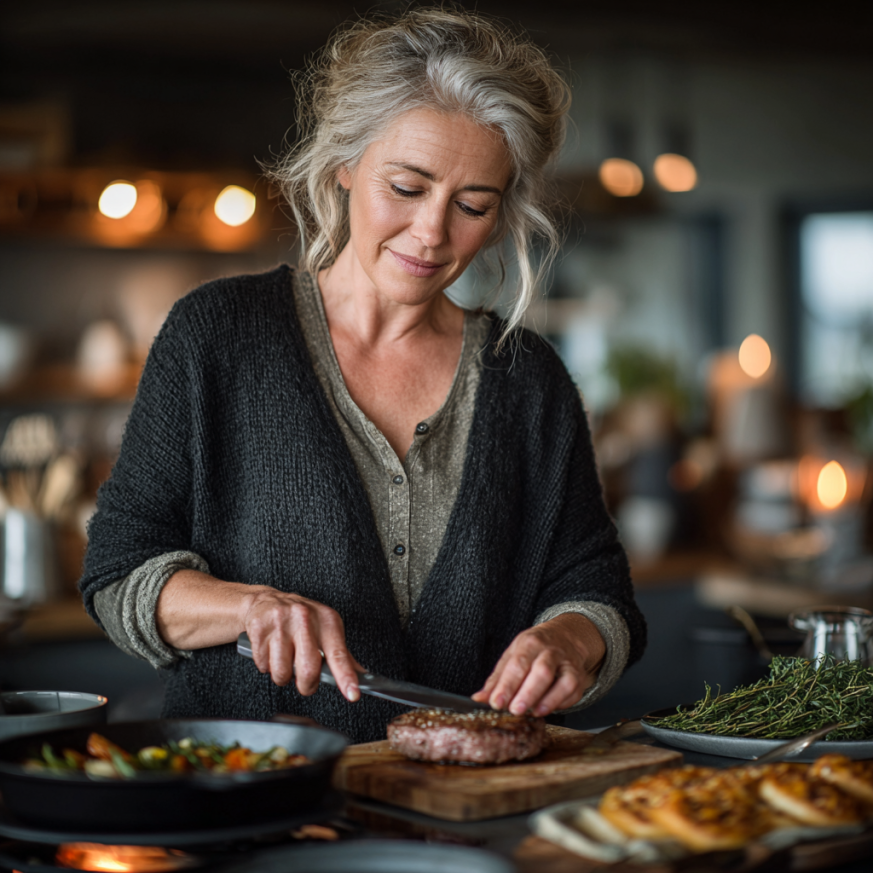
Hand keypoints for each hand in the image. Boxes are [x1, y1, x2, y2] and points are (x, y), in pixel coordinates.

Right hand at [243, 587, 364, 701]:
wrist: (266, 601)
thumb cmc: (300, 620)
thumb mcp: (325, 630)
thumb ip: (342, 655)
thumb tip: (361, 676)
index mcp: (327, 620)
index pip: (339, 654)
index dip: (346, 676)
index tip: (353, 694)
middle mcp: (305, 618)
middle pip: (308, 670)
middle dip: (306, 685)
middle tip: (305, 680)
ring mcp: (281, 622)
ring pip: (282, 673)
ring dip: (282, 676)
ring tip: (284, 660)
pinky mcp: (260, 628)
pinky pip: (263, 665)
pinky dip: (266, 665)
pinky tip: (270, 650)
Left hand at [471, 613, 605, 715]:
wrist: (565, 636)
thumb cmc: (533, 649)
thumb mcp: (512, 655)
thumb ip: (496, 679)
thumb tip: (479, 699)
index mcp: (529, 643)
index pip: (517, 664)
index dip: (506, 685)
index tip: (496, 703)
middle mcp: (550, 651)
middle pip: (542, 671)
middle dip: (528, 693)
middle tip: (515, 710)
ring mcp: (567, 664)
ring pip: (563, 681)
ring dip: (548, 700)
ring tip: (533, 713)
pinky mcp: (578, 677)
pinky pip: (573, 692)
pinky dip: (561, 703)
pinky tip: (547, 709)